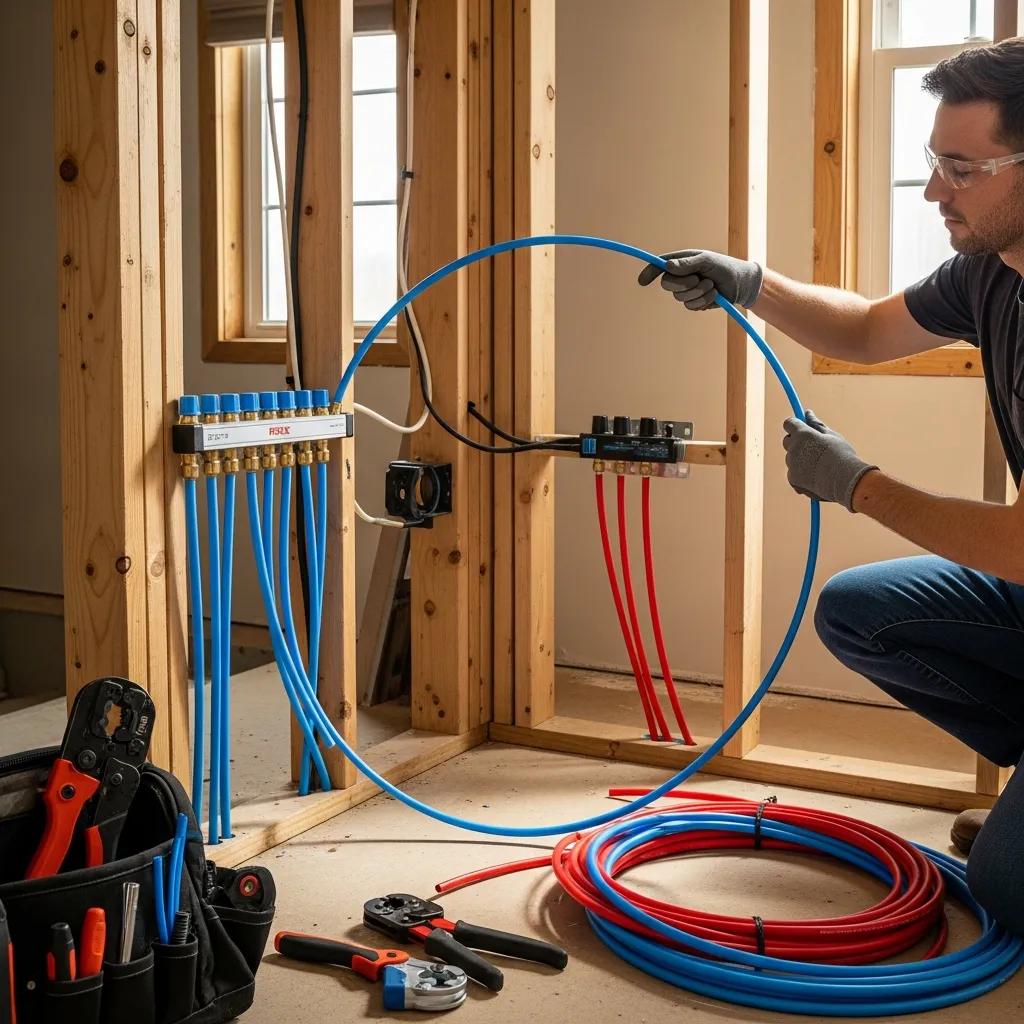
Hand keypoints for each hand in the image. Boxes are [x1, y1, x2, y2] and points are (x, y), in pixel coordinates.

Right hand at [637, 249, 763, 309]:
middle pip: (666, 285)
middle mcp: (682, 275)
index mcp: (682, 261)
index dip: (649, 272)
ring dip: (697, 293)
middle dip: (683, 284)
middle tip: (698, 279)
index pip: (660, 266)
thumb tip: (667, 266)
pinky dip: (703, 301)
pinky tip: (713, 295)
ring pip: (679, 298)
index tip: (642, 281)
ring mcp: (687, 290)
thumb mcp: (707, 261)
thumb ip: (687, 263)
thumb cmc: (725, 267)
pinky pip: (690, 306)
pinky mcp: (694, 302)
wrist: (741, 284)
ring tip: (712, 286)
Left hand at [782, 411, 877, 510]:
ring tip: (820, 465)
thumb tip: (807, 413)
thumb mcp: (832, 436)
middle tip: (812, 446)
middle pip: (787, 441)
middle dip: (796, 442)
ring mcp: (791, 464)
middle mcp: (793, 448)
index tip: (802, 427)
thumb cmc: (842, 455)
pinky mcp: (792, 479)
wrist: (845, 481)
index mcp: (802, 434)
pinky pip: (793, 473)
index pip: (789, 423)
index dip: (795, 424)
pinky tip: (817, 476)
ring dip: (800, 459)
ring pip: (792, 458)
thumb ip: (816, 424)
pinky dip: (801, 474)